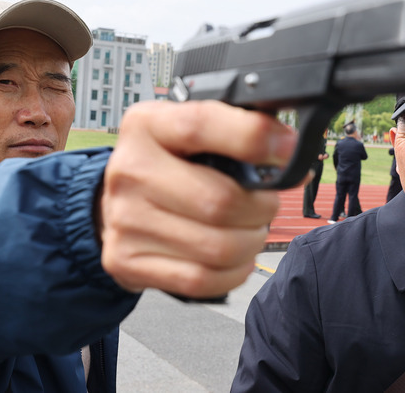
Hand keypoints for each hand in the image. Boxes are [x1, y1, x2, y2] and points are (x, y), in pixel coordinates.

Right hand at [98, 100, 296, 297]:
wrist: (115, 205)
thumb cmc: (167, 166)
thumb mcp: (189, 134)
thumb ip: (233, 132)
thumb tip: (289, 151)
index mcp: (146, 126)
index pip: (201, 124)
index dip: (253, 137)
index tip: (287, 148)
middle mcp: (130, 169)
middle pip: (220, 200)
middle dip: (262, 207)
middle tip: (265, 203)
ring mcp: (125, 219)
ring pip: (218, 247)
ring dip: (251, 241)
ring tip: (249, 229)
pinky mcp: (127, 260)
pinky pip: (201, 279)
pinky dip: (233, 271)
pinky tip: (234, 256)